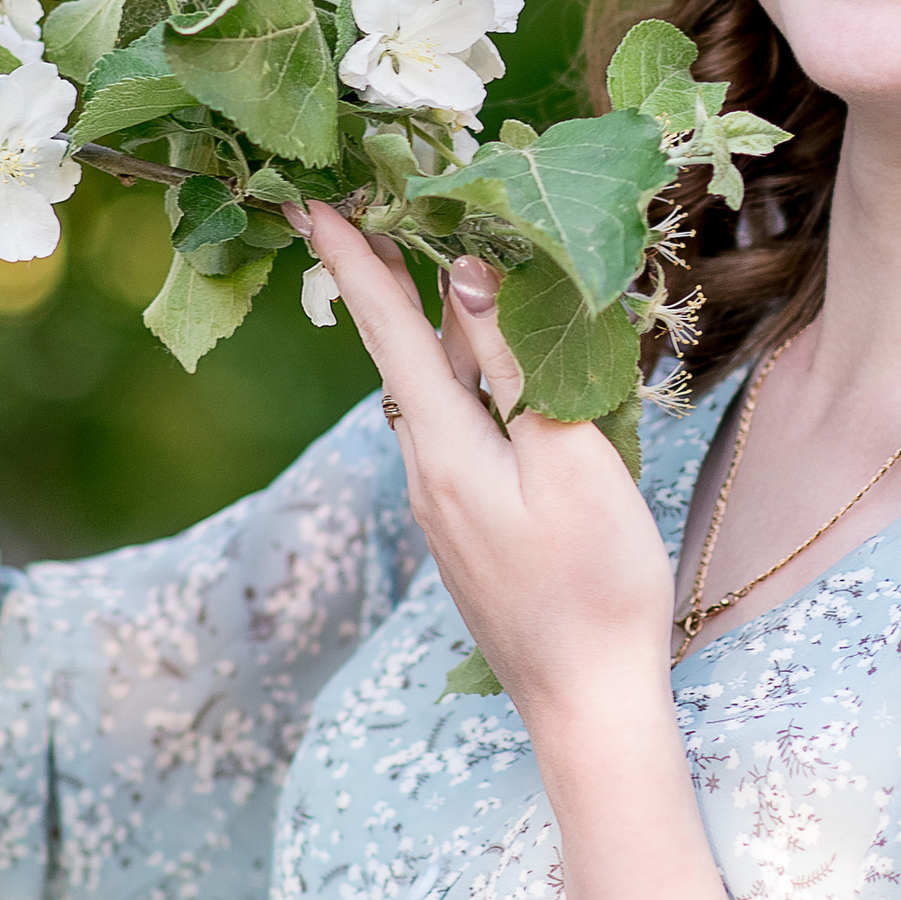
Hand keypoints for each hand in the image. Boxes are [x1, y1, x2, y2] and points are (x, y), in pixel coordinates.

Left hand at [301, 204, 748, 899]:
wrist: (587, 705)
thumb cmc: (594, 583)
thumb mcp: (570, 458)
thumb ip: (518, 364)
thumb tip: (465, 275)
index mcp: (442, 446)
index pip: (384, 327)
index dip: (350, 255)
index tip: (306, 194)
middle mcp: (425, 471)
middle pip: (400, 354)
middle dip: (382, 276)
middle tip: (367, 200)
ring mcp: (445, 506)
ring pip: (431, 394)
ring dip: (429, 328)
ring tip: (435, 263)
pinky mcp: (473, 529)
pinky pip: (456, 430)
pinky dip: (463, 379)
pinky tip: (493, 370)